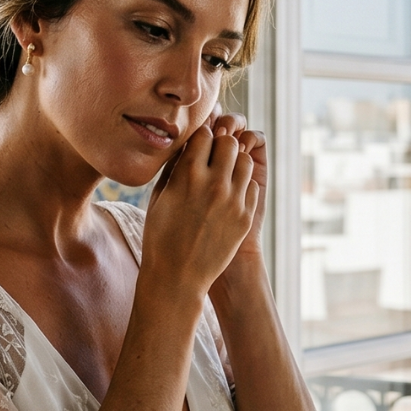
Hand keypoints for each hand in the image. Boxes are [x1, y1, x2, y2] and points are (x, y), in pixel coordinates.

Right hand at [142, 122, 263, 302]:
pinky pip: (251, 186)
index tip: (198, 145)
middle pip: (229, 142)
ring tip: (223, 174)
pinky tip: (228, 196)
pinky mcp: (245, 217)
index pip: (205, 133)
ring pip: (245, 161)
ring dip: (234, 163)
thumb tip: (188, 143)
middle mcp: (213, 184)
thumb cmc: (160, 235)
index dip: (201, 137)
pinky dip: (241, 185)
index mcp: (187, 175)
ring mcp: (233, 201)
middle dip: (221, 145)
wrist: (177, 276)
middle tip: (213, 157)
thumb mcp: (160, 196)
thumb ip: (175, 166)